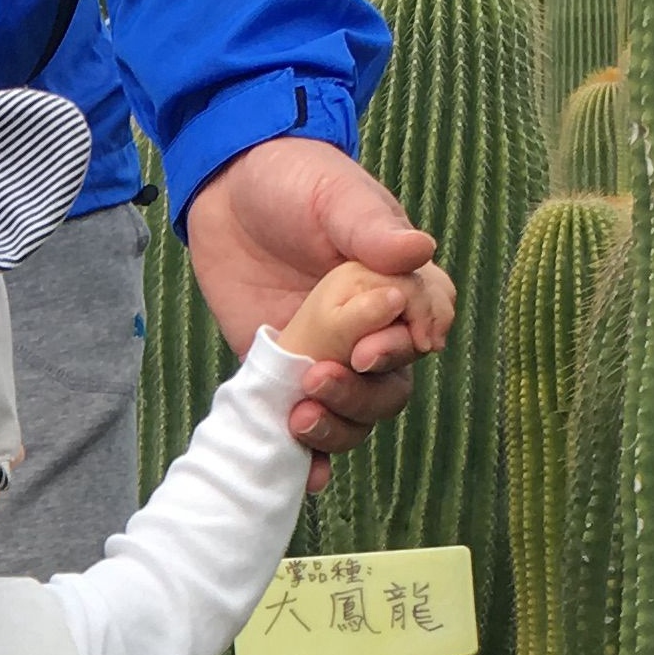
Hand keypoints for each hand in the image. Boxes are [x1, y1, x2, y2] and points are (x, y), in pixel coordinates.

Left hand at [182, 136, 456, 479]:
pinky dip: (313, 455)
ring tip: (300, 414)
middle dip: (366, 389)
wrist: (225, 192)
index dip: (413, 340)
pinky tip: (307, 473)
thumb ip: (371, 227)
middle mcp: (372, 327)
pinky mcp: (287, 374)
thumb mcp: (333, 195)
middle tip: (324, 373)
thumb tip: (419, 249)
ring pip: (358, 412)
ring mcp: (330, 355)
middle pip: (394, 383)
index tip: (376, 344)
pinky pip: (311, 424)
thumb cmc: (292, 181)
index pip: (428, 325)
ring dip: (340, 424)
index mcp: (398, 283)